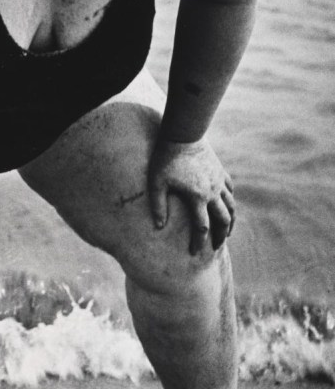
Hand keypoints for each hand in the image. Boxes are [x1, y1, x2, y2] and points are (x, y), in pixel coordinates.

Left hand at [148, 137, 234, 254]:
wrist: (182, 135)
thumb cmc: (166, 159)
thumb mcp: (157, 183)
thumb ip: (158, 206)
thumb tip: (159, 227)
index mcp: (197, 197)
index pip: (201, 228)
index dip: (198, 243)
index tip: (194, 253)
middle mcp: (212, 192)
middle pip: (222, 220)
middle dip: (220, 236)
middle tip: (216, 246)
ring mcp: (219, 181)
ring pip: (231, 206)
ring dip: (230, 220)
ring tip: (227, 231)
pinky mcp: (220, 171)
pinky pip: (230, 189)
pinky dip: (230, 200)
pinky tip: (227, 205)